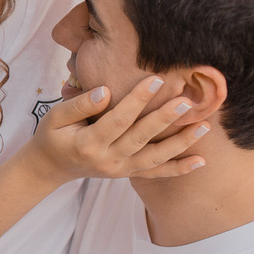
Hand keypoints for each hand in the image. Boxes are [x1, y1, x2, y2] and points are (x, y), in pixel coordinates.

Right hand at [25, 76, 208, 184]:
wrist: (49, 167)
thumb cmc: (52, 136)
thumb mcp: (55, 117)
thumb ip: (80, 104)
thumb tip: (106, 91)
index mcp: (88, 143)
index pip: (118, 119)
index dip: (137, 100)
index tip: (156, 80)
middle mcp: (107, 160)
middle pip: (141, 138)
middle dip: (165, 119)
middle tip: (187, 101)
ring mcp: (119, 170)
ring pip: (155, 157)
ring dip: (181, 143)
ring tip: (204, 126)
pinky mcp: (127, 174)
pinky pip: (155, 173)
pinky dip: (178, 169)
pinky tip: (200, 161)